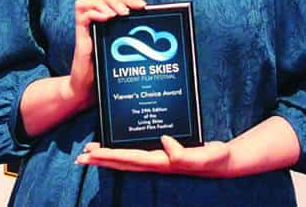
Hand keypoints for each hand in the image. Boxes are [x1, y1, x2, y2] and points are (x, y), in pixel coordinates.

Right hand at [66, 0, 145, 107]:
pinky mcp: (79, 34)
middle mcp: (96, 20)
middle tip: (128, 12)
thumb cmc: (106, 71)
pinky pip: (82, 13)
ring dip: (106, 2)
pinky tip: (105, 18)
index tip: (142, 6)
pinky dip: (94, 12)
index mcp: (107, 21)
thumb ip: (133, 41)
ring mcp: (87, 26)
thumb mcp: (122, 52)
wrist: (86, 89)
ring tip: (117, 15)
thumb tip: (157, 33)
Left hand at [75, 136, 233, 177]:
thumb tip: (165, 143)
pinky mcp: (163, 155)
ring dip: (107, 157)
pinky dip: (121, 151)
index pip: (130, 159)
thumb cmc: (216, 159)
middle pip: (122, 162)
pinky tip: (116, 146)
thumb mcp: (205, 156)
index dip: (110, 156)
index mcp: (163, 162)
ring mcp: (159, 160)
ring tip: (90, 153)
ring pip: (126, 159)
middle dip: (101, 160)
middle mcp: (157, 163)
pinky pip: (136, 153)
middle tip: (80, 157)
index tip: (92, 153)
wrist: (225, 162)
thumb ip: (185, 155)